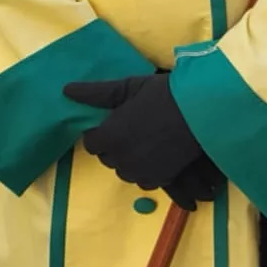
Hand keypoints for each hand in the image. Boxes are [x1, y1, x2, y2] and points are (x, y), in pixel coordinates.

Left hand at [63, 75, 222, 209]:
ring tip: (144, 140)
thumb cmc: (162, 95)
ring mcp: (141, 171)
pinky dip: (145, 169)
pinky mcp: (160, 179)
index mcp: (110, 136)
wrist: (200, 113)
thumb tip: (66, 91)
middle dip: (113, 145)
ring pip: (124, 170)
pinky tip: (156, 153)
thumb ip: (96, 93)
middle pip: (107, 158)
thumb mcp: (128, 87)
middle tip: (131, 128)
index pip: (91, 144)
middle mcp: (121, 159)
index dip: (100, 133)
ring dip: (128, 158)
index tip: (114, 122)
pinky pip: (143, 179)